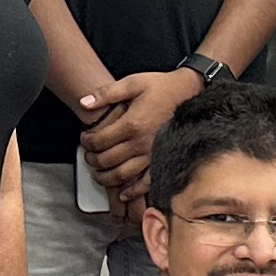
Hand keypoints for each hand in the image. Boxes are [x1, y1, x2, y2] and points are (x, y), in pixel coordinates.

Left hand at [74, 71, 191, 196]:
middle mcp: (141, 143)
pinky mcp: (163, 161)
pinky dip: (133, 192)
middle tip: (88, 156)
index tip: (85, 139)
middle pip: (107, 160)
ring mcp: (153, 155)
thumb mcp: (133, 83)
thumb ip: (106, 93)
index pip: (99, 141)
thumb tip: (83, 102)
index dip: (86, 142)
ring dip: (105, 178)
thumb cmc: (162, 87)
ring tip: (98, 173)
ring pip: (122, 175)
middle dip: (92, 160)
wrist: (191, 92)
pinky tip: (123, 193)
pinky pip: (146, 183)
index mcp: (132, 124)